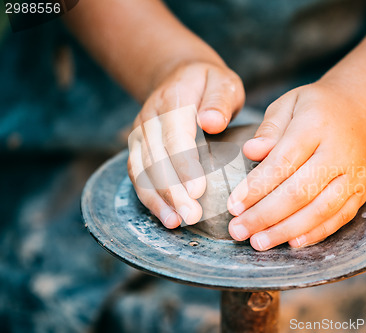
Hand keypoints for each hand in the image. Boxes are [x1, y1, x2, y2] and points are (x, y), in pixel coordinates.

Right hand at [128, 61, 244, 227]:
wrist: (179, 78)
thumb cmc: (209, 85)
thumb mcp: (223, 83)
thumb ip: (219, 100)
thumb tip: (212, 122)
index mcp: (173, 99)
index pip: (176, 135)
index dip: (185, 164)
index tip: (197, 190)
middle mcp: (149, 117)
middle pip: (157, 158)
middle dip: (173, 190)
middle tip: (192, 216)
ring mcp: (139, 134)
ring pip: (142, 171)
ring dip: (159, 199)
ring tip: (177, 222)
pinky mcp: (137, 148)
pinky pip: (138, 176)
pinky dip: (150, 199)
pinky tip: (166, 217)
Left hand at [227, 82, 365, 250]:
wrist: (364, 110)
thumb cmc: (318, 108)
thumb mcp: (289, 103)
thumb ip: (269, 129)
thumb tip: (251, 152)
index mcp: (316, 125)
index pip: (283, 162)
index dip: (256, 188)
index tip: (233, 206)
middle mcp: (339, 152)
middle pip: (300, 192)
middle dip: (265, 215)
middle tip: (238, 230)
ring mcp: (354, 175)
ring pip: (319, 211)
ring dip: (286, 230)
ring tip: (259, 242)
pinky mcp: (361, 191)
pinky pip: (338, 218)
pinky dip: (314, 234)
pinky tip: (291, 242)